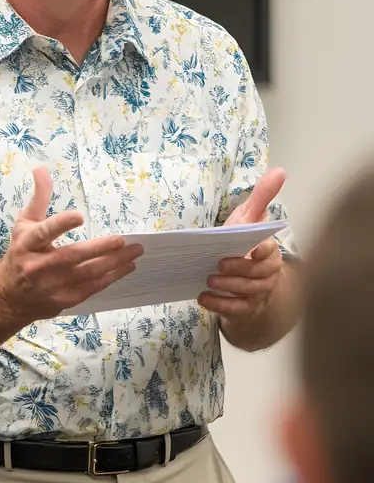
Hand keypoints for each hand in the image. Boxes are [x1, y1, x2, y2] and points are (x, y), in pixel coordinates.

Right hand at [0, 167, 142, 323]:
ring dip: (114, 263)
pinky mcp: (64, 300)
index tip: (79, 216)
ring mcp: (52, 286)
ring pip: (87, 274)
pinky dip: (110, 278)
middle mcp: (38, 266)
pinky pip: (91, 288)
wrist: (8, 296)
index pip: (44, 232)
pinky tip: (125, 267)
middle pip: (72, 256)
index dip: (61, 224)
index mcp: (28, 243)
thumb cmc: (21, 254)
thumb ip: (39, 197)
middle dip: (100, 248)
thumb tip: (42, 169)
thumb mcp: (24, 224)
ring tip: (134, 252)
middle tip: (122, 240)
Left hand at [197, 168, 285, 324]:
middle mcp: (267, 275)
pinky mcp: (246, 309)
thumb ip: (262, 197)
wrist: (244, 276)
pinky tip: (203, 297)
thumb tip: (279, 171)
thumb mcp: (249, 219)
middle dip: (237, 271)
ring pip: (247, 294)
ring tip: (208, 281)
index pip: (270, 252)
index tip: (252, 249)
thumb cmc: (245, 244)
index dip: (263, 251)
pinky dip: (219, 305)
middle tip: (216, 267)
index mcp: (269, 252)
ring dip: (227, 289)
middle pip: (256, 276)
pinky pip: (235, 311)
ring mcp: (258, 294)